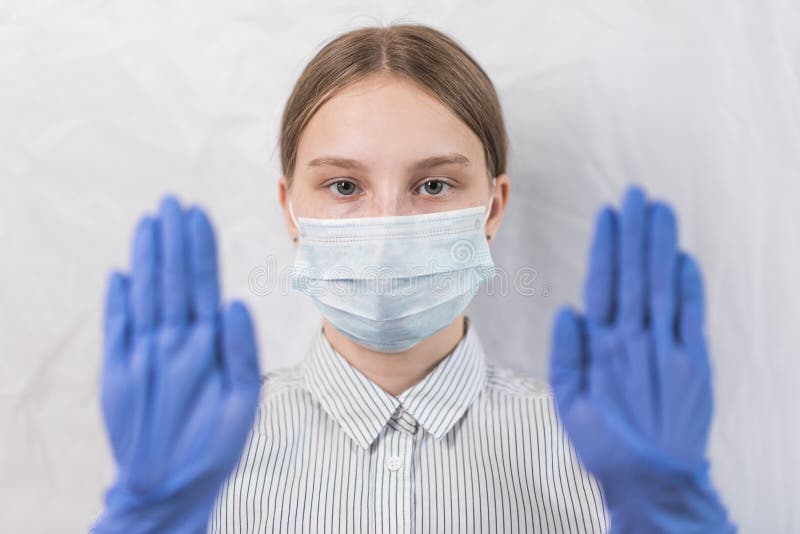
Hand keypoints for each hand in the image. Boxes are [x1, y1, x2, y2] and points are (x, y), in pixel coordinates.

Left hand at [92, 196, 261, 533]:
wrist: (161, 491)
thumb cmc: (211, 448)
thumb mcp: (244, 405)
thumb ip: (241, 352)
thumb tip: (235, 305)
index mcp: (201, 351)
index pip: (200, 284)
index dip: (198, 247)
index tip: (197, 213)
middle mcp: (166, 347)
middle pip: (168, 280)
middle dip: (170, 237)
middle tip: (170, 201)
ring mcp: (136, 357)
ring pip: (141, 294)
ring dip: (146, 256)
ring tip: (149, 222)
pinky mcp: (114, 373)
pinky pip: (114, 326)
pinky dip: (116, 297)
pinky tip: (120, 271)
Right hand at [549, 186, 735, 532]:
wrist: (654, 478)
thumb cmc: (603, 440)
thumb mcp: (567, 401)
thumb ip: (567, 353)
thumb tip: (568, 309)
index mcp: (603, 347)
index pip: (604, 283)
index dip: (607, 246)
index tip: (609, 213)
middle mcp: (637, 340)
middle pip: (637, 274)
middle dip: (637, 231)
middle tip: (639, 194)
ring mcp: (670, 349)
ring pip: (665, 286)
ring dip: (663, 246)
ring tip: (662, 210)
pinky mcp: (696, 363)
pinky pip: (692, 315)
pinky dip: (690, 284)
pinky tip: (685, 257)